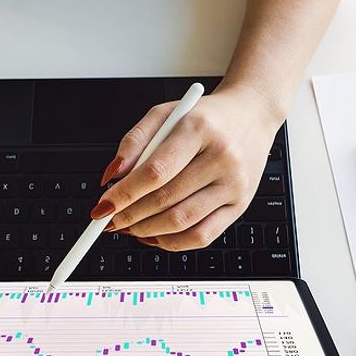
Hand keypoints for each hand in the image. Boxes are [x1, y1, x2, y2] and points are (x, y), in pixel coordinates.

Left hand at [91, 84, 284, 251]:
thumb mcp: (165, 113)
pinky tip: (155, 235)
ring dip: (147, 230)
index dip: (124, 194)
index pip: (155, 171)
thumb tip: (111, 176)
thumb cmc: (205, 116)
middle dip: (130, 215)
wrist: (252, 114)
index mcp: (199, 129)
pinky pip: (204, 236)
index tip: (102, 206)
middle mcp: (221, 157)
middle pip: (166, 199)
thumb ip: (134, 141)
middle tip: (109, 220)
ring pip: (183, 221)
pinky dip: (173, 243)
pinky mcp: (241, 205)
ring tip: (128, 227)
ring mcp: (234, 184)